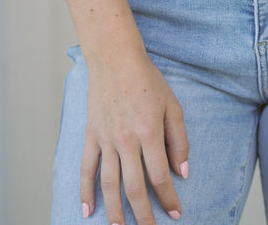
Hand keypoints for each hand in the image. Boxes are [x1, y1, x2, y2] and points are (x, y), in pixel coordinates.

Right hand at [80, 48, 188, 224]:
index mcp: (149, 133)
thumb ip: (178, 140)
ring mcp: (106, 139)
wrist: (115, 58)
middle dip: (144, 215)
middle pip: (134, 188)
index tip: (176, 213)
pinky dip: (85, 191)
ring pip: (110, 184)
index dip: (169, 198)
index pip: (159, 176)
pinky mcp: (91, 135)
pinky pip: (87, 168)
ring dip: (116, 212)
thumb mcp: (172, 105)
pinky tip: (88, 211)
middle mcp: (126, 140)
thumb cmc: (147, 79)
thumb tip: (182, 172)